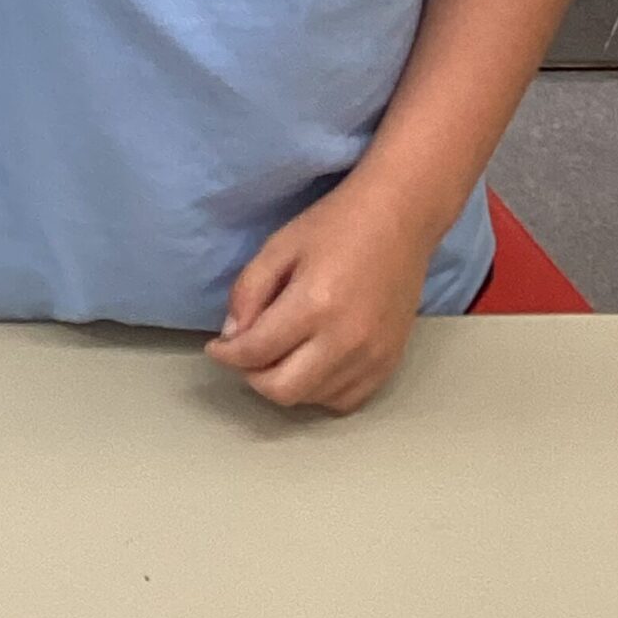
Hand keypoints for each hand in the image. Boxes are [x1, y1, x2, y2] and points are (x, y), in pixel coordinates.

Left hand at [206, 174, 434, 413]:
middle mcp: (345, 340)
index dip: (226, 354)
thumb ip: (248, 291)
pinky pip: (343, 401)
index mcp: (314, 304)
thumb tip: (233, 337)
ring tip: (280, 352)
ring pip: (311, 399)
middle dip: (252, 375)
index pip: (256, 352)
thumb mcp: (280, 245)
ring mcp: (372, 357)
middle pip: (282, 390)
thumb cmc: (337, 224)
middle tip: (246, 353)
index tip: (217, 347)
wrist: (400, 216)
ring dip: (286, 382)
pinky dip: (319, 391)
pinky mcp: (389, 363)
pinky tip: (312, 363)